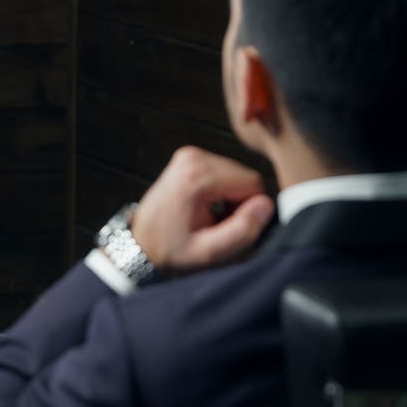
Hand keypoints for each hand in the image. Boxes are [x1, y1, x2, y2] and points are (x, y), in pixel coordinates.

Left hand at [128, 146, 273, 274]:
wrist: (141, 242)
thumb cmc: (171, 250)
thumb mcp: (209, 252)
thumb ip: (242, 230)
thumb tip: (266, 206)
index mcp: (197, 177)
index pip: (253, 183)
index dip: (248, 209)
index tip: (227, 225)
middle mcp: (193, 158)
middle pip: (245, 176)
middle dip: (239, 202)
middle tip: (217, 223)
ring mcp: (189, 155)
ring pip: (236, 173)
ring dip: (231, 196)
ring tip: (209, 216)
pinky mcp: (189, 157)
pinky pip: (223, 170)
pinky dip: (221, 189)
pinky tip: (204, 205)